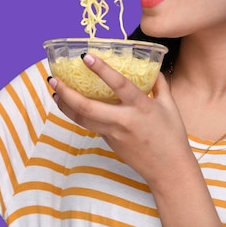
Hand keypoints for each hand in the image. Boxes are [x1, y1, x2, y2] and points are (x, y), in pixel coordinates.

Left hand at [49, 53, 193, 184]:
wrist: (169, 170)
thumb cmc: (172, 136)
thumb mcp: (170, 106)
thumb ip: (160, 84)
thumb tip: (152, 68)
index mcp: (141, 106)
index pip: (118, 84)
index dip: (101, 69)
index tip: (85, 56)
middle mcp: (123, 120)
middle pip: (87, 107)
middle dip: (66, 92)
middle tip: (53, 79)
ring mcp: (113, 133)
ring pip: (82, 119)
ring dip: (65, 105)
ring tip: (55, 91)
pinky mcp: (109, 142)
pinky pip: (91, 126)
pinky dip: (78, 115)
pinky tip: (71, 105)